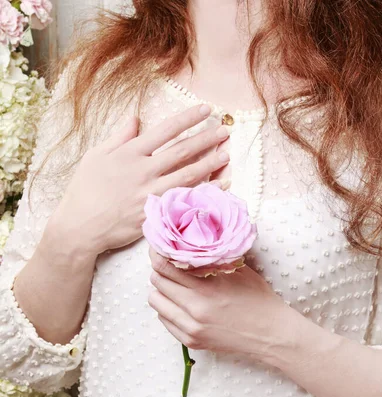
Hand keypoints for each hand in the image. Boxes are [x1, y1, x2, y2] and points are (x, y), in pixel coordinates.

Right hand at [46, 105, 229, 259]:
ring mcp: (151, 193)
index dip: (188, 118)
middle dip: (206, 138)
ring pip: (188, 175)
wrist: (80, 226)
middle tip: (225, 130)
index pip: (166, 130)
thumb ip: (119, 137)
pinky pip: (185, 200)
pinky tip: (220, 186)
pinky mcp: (155, 214)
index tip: (205, 110)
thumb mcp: (97, 156)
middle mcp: (144, 171)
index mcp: (130, 153)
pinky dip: (204, 192)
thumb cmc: (85, 190)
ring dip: (210, 163)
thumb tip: (135, 117)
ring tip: (227, 154)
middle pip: (182, 151)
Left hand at [148, 248, 285, 360]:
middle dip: (160, 270)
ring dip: (161, 290)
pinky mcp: (192, 342)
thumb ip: (213, 259)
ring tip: (174, 285)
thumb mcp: (239, 271)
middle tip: (168, 264)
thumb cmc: (259, 300)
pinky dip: (167, 309)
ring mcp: (191, 328)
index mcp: (206, 289)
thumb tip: (190, 244)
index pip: (165, 267)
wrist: (271, 334)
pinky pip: (165, 320)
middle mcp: (194, 310)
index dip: (158, 254)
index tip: (159, 248)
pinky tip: (180, 303)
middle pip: (157, 282)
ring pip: (156, 302)